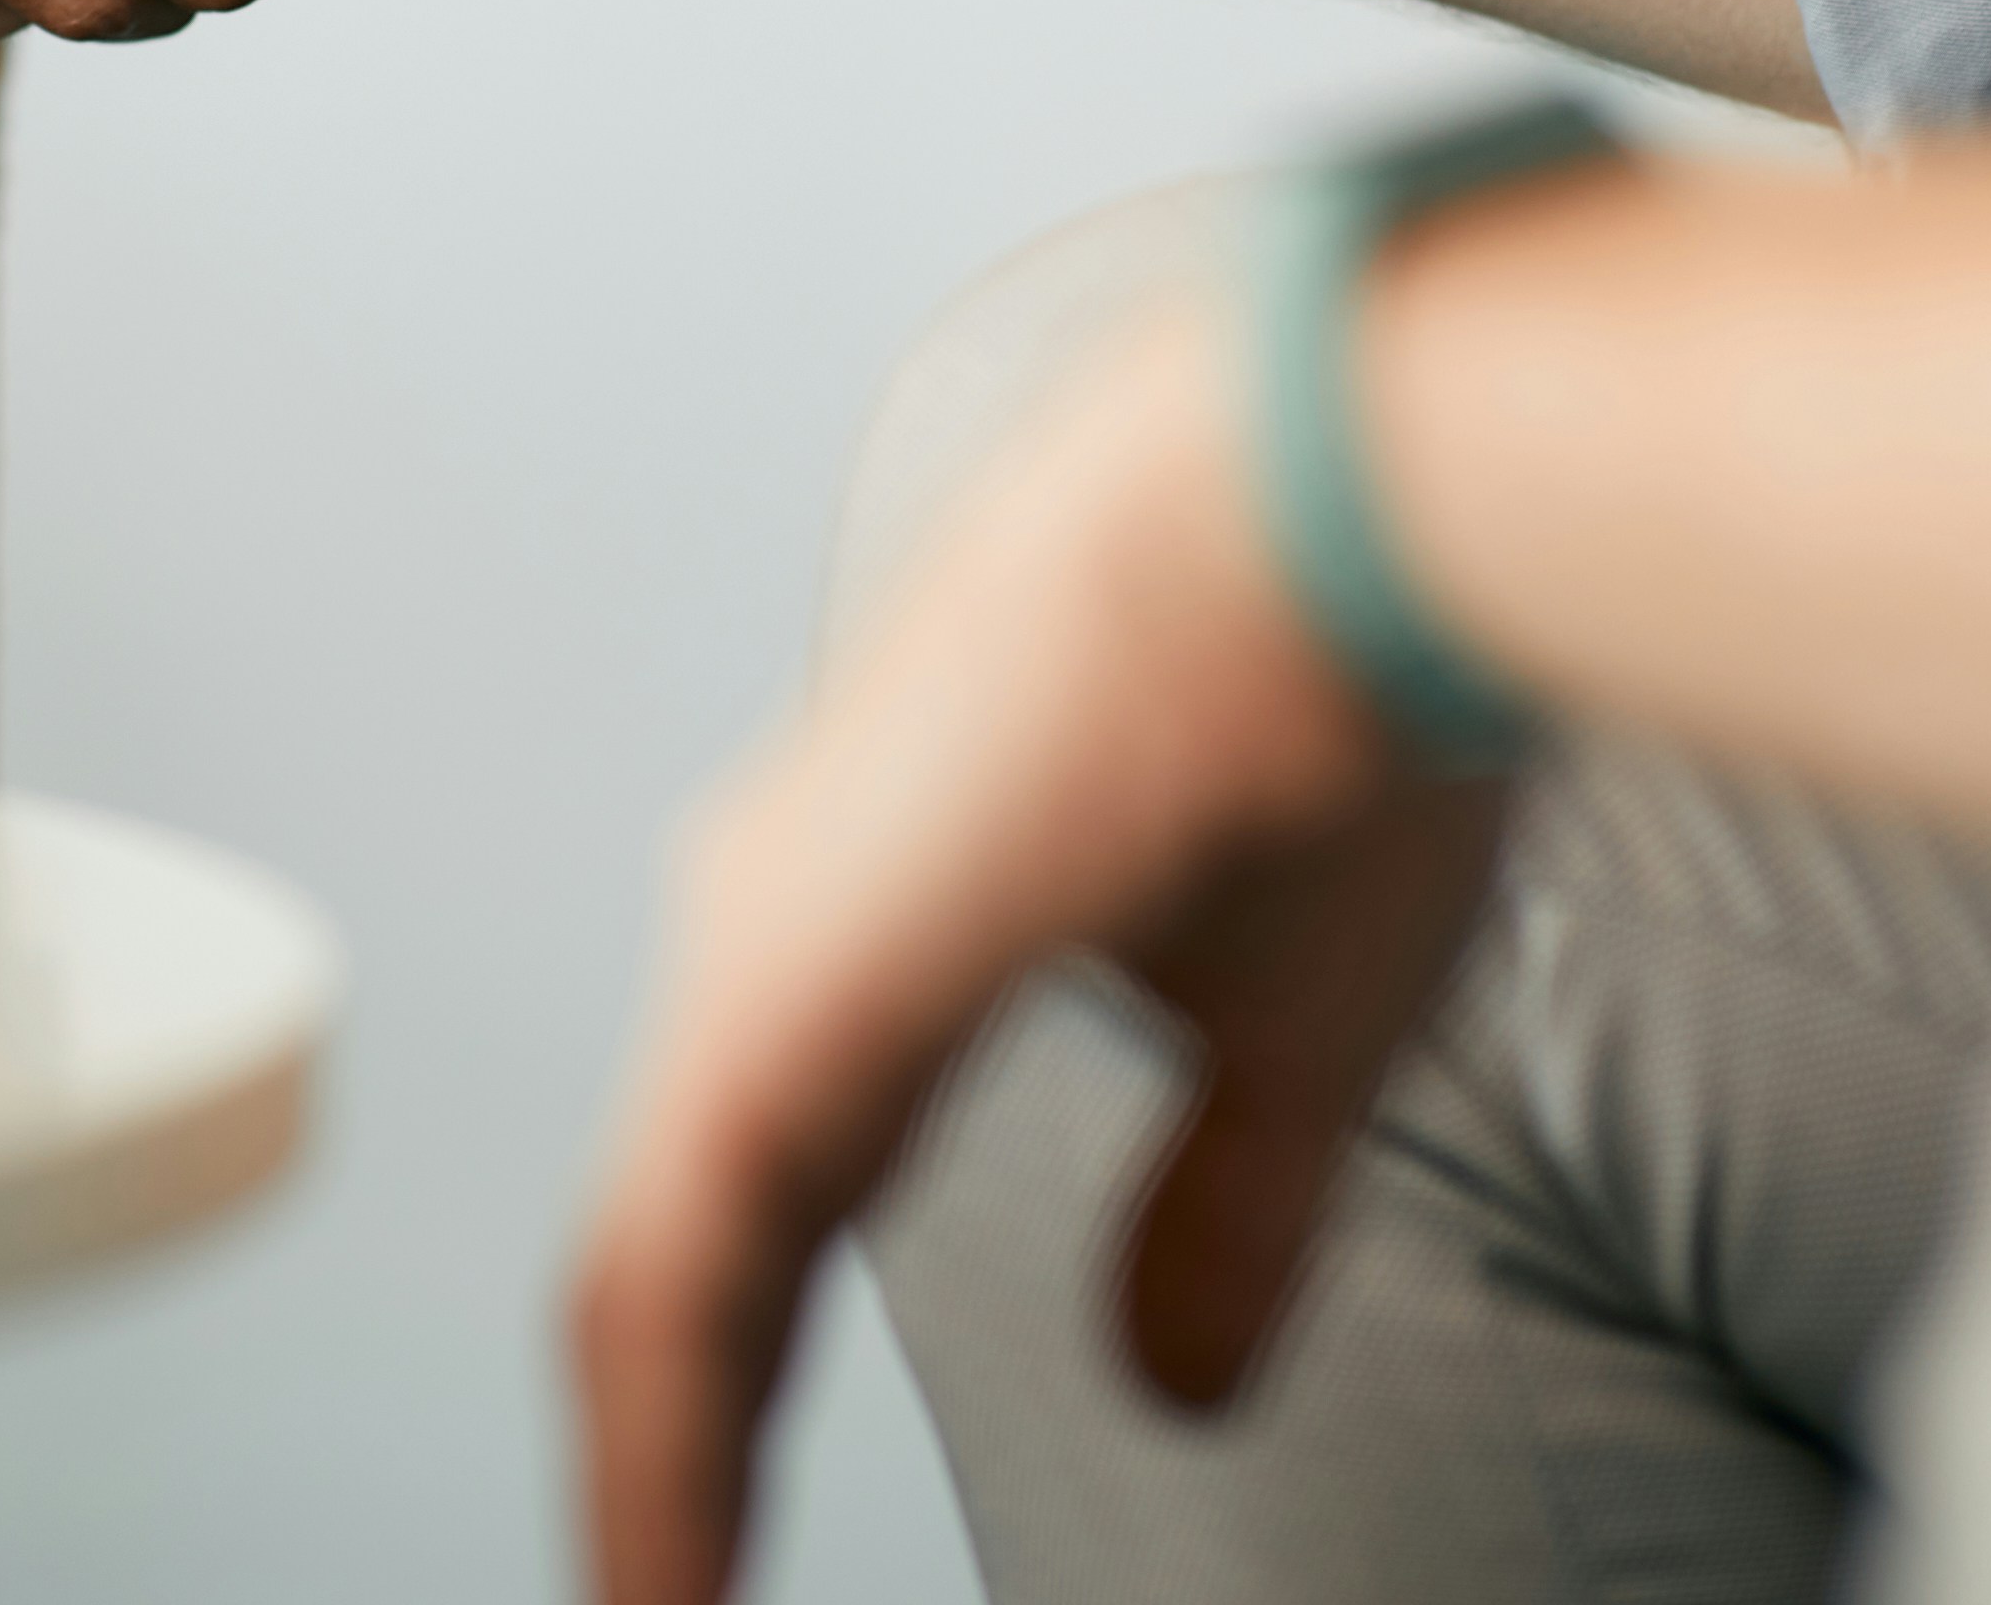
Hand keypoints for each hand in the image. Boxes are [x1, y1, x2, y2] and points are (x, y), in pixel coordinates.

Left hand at [569, 318, 1504, 1604]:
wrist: (1339, 495)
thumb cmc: (1341, 689)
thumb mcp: (1301, 1026)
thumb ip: (1217, 1208)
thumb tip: (1169, 1377)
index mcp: (887, 911)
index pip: (763, 1198)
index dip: (743, 1379)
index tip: (735, 1540)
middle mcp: (787, 920)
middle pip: (676, 1245)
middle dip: (672, 1451)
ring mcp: (765, 955)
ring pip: (649, 1284)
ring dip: (653, 1489)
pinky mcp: (778, 1000)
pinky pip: (668, 1287)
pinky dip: (661, 1468)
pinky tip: (666, 1604)